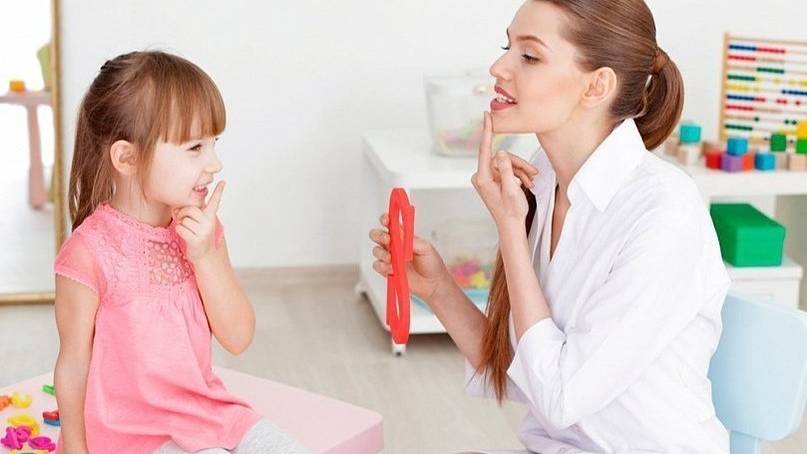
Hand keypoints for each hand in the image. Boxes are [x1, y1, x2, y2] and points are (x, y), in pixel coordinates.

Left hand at [174, 181, 223, 262]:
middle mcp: (209, 223)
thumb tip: (176, 207)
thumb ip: (191, 212)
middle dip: (182, 213)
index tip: (223, 181)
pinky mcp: (196, 240)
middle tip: (182, 219)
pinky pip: (180, 228)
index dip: (219, 191)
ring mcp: (204, 232)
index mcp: (210, 216)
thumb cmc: (198, 235)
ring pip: (184, 219)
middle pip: (190, 209)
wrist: (203, 255)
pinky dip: (179, 231)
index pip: (215, 202)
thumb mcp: (198, 223)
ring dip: (180, 224)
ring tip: (186, 229)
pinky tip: (185, 235)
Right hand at [369, 213, 450, 302]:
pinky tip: (392, 269)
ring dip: (382, 253)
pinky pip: (377, 265)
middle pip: (377, 235)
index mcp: (403, 235)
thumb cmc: (431, 263)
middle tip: (388, 240)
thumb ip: (411, 240)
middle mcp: (394, 245)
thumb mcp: (425, 247)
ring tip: (391, 258)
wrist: (433, 284)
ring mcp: (389, 258)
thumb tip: (399, 233)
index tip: (386, 220)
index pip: (390, 224)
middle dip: (379, 236)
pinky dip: (382, 266)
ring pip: (376, 250)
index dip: (385, 220)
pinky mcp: (386, 270)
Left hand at [471, 112, 532, 229]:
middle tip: (533, 174)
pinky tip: (527, 183)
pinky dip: (518, 175)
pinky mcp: (492, 180)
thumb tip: (501, 152)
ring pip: (506, 163)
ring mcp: (486, 178)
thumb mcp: (512, 189)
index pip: (484, 149)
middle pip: (502, 158)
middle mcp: (481, 176)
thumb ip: (506, 169)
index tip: (487, 115)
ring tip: (532, 181)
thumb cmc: (512, 212)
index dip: (487, 131)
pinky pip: (506, 170)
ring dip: (520, 171)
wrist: (511, 226)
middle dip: (518, 164)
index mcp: (482, 178)